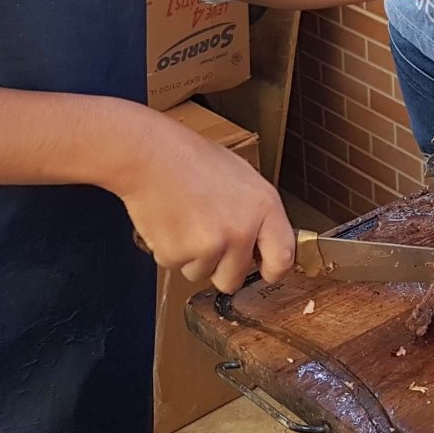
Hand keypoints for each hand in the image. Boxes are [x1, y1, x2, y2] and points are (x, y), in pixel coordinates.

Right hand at [115, 107, 294, 292]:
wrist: (151, 154)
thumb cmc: (192, 159)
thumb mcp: (242, 176)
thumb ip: (256, 212)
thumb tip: (262, 240)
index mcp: (263, 207)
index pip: (282, 257)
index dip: (273, 270)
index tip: (265, 271)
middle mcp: (241, 230)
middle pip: (233, 278)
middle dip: (220, 266)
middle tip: (207, 236)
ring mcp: (210, 245)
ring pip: (202, 274)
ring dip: (193, 257)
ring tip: (186, 220)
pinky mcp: (179, 254)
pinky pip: (176, 266)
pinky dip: (171, 250)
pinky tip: (170, 222)